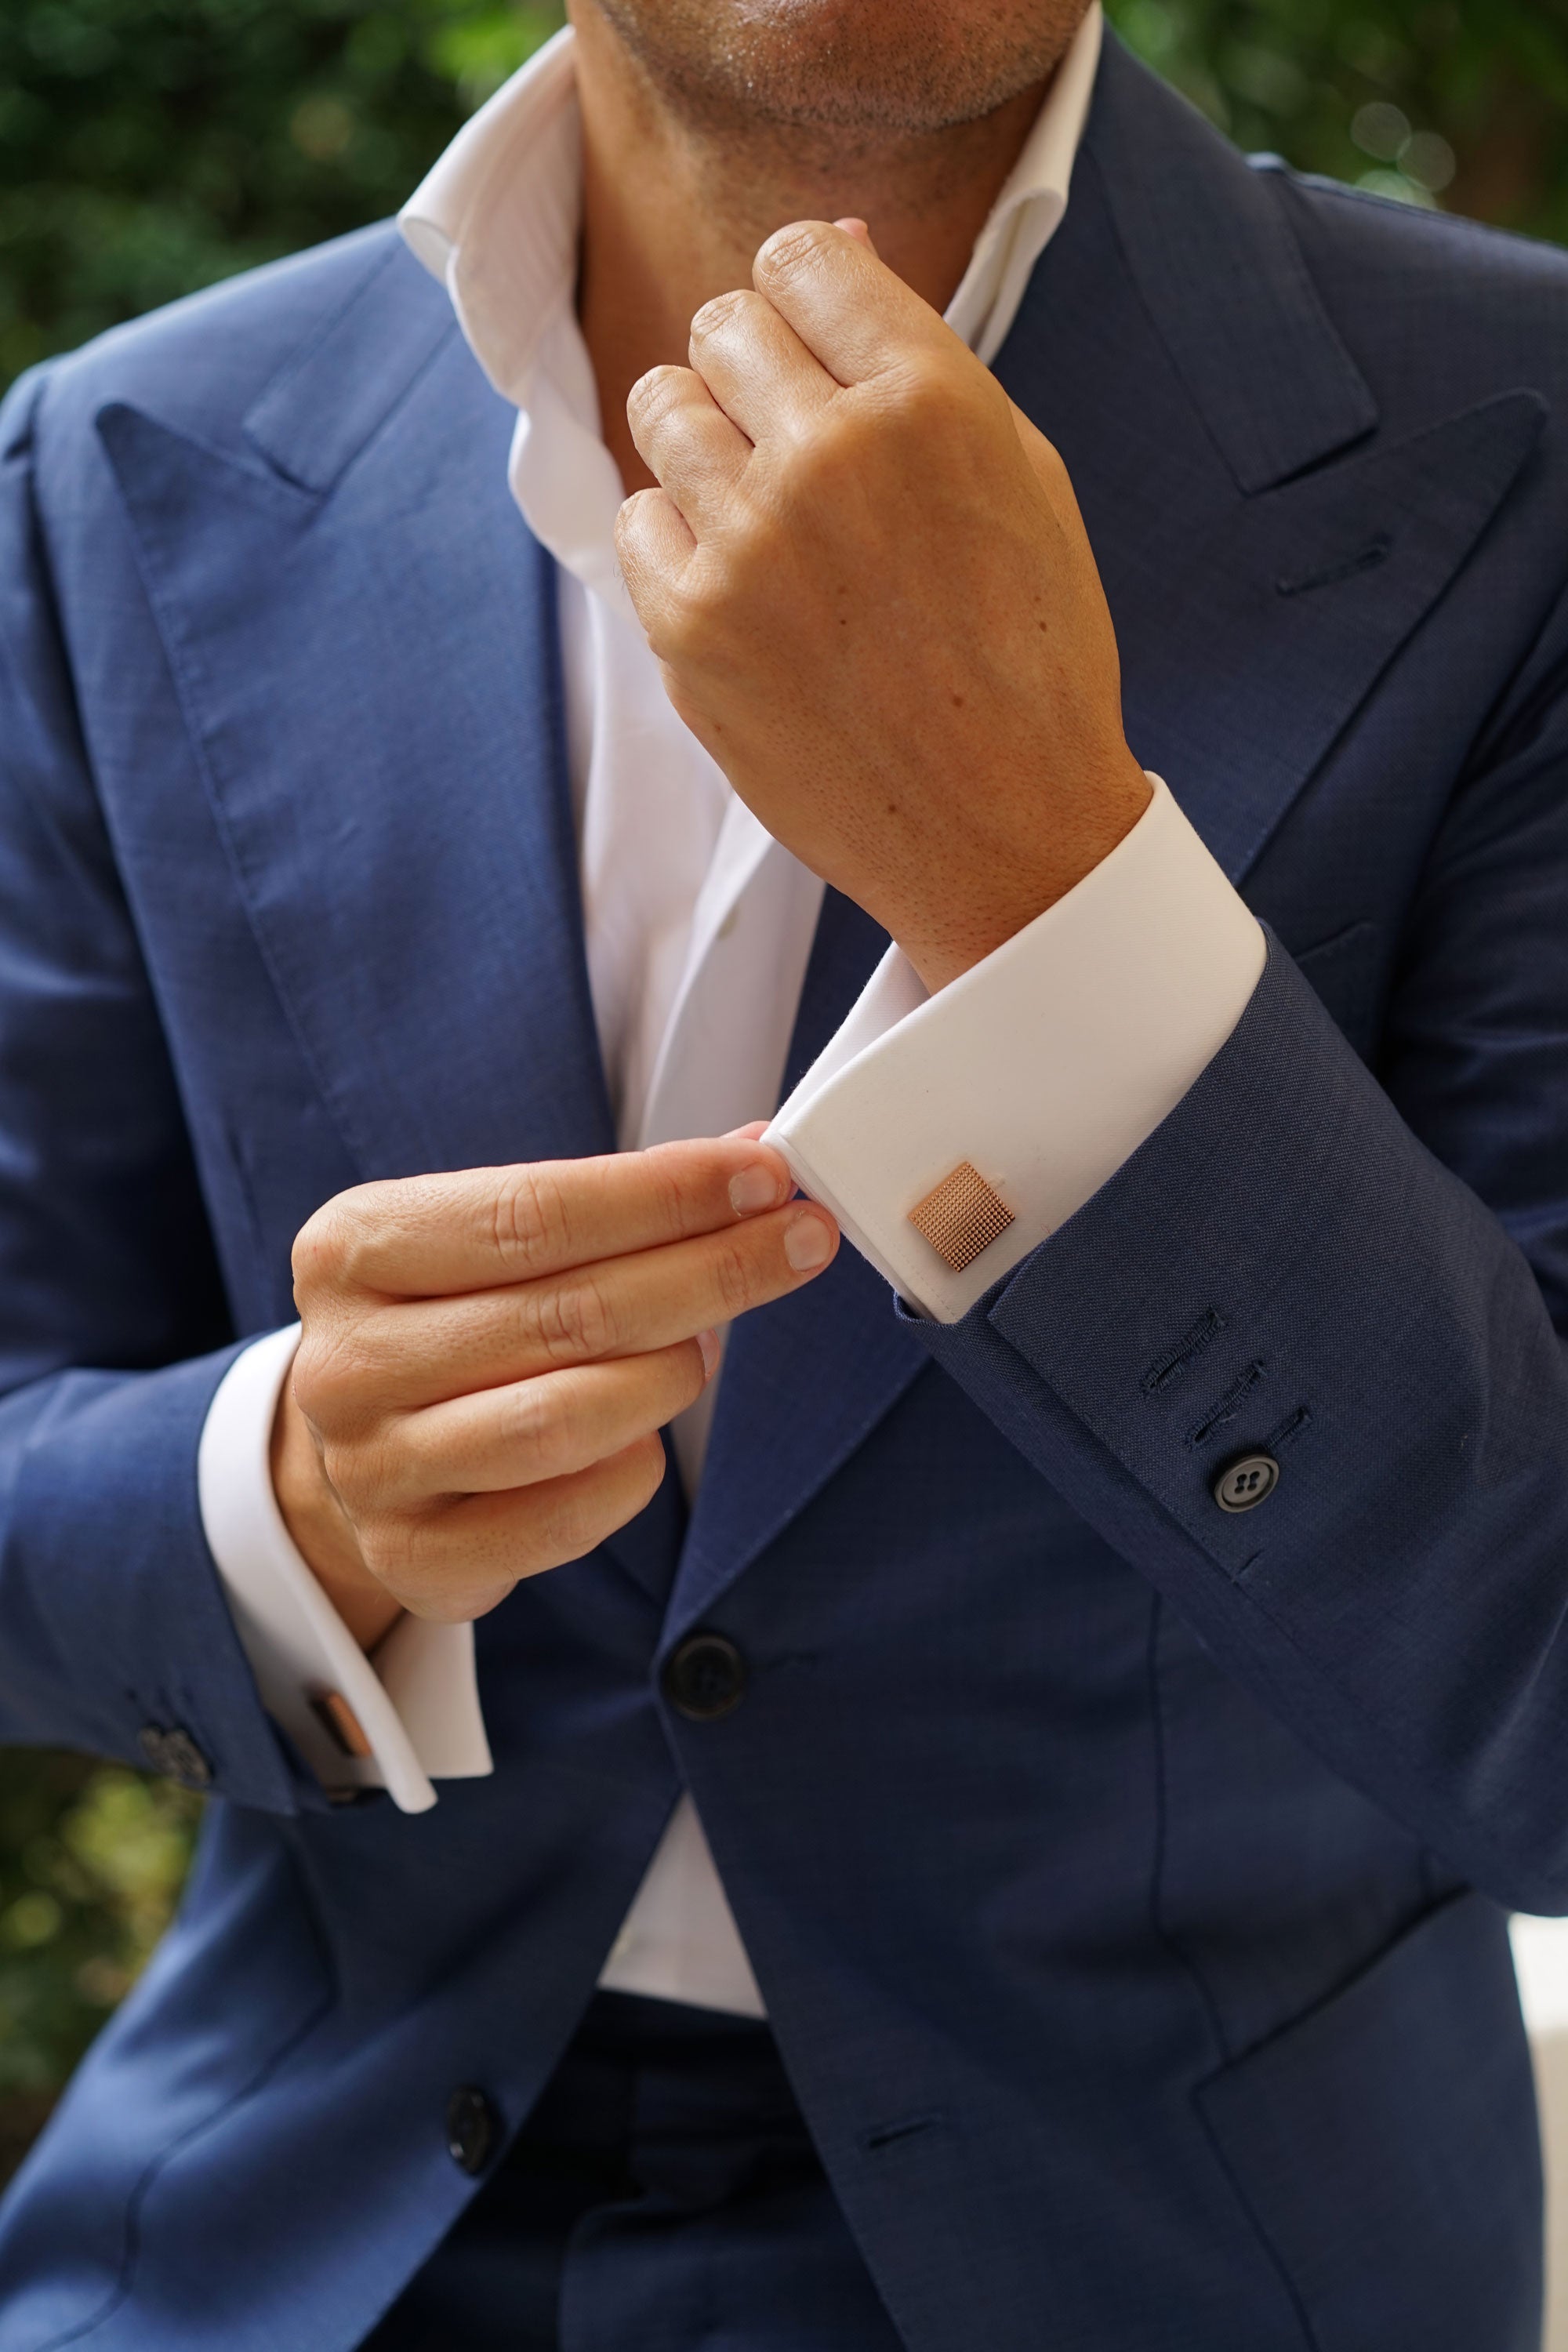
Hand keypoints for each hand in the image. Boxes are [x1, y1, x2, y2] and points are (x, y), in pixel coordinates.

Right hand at [272, 1134, 837, 1649]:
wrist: (368, 1445)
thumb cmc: (457, 1319)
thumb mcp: (497, 1237)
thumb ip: (614, 1198)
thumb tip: (757, 1156)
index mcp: (354, 1248)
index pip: (534, 1212)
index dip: (666, 1194)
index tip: (768, 1175)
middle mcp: (347, 1361)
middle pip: (566, 1313)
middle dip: (708, 1271)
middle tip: (798, 1244)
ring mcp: (371, 1470)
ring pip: (563, 1422)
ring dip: (668, 1375)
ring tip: (708, 1349)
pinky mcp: (414, 1559)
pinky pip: (561, 1519)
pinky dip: (631, 1473)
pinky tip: (649, 1438)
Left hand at [615, 218, 1150, 993]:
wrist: (1005, 832)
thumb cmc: (1028, 653)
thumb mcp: (1019, 477)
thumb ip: (917, 357)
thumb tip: (832, 243)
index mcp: (930, 400)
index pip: (801, 258)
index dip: (806, 299)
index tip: (820, 352)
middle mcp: (828, 456)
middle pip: (722, 325)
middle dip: (754, 369)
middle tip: (798, 445)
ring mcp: (747, 545)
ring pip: (660, 407)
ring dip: (705, 443)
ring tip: (767, 516)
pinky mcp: (689, 630)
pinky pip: (635, 521)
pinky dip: (677, 542)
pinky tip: (746, 591)